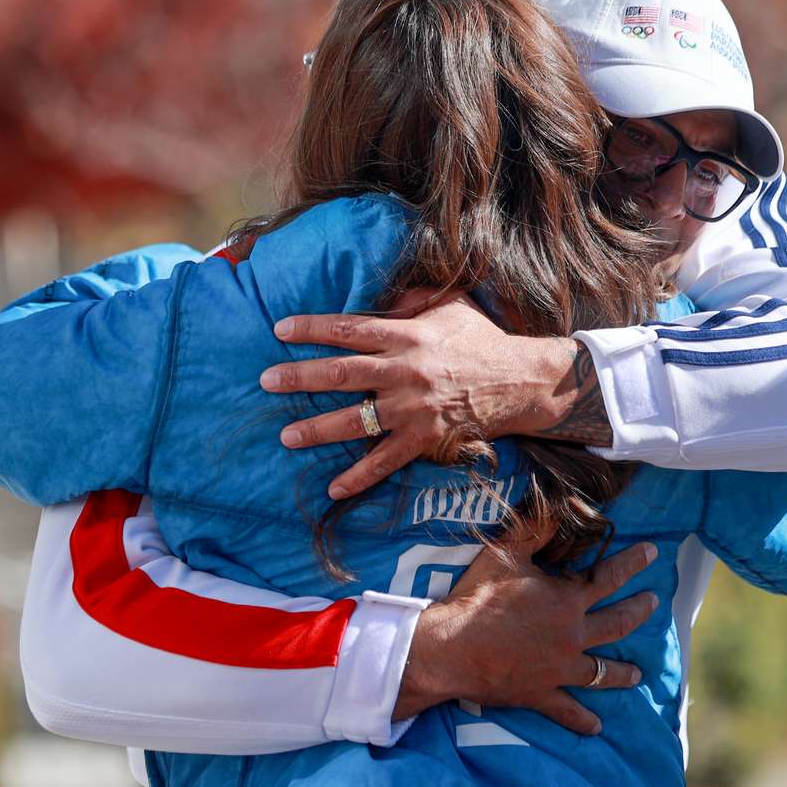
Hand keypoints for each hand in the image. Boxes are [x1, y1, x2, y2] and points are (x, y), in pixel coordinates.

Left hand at [260, 291, 606, 499]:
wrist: (520, 381)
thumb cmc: (482, 339)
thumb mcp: (451, 304)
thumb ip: (414, 299)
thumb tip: (385, 298)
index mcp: (408, 335)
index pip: (350, 329)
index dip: (313, 328)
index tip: (281, 329)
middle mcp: (405, 372)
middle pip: (341, 374)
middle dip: (300, 377)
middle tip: (266, 381)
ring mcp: (412, 410)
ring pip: (355, 421)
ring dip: (317, 430)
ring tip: (287, 436)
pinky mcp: (424, 439)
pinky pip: (385, 461)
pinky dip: (359, 477)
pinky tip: (333, 489)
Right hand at [393, 519, 659, 735]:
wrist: (450, 647)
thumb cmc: (478, 597)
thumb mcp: (506, 551)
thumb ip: (537, 527)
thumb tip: (564, 504)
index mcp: (567, 600)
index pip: (608, 576)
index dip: (632, 562)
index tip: (651, 553)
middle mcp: (572, 636)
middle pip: (616, 624)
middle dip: (639, 612)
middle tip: (654, 604)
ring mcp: (559, 669)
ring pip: (601, 673)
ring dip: (622, 673)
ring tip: (639, 675)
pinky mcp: (540, 694)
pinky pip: (567, 710)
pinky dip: (582, 720)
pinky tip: (596, 726)